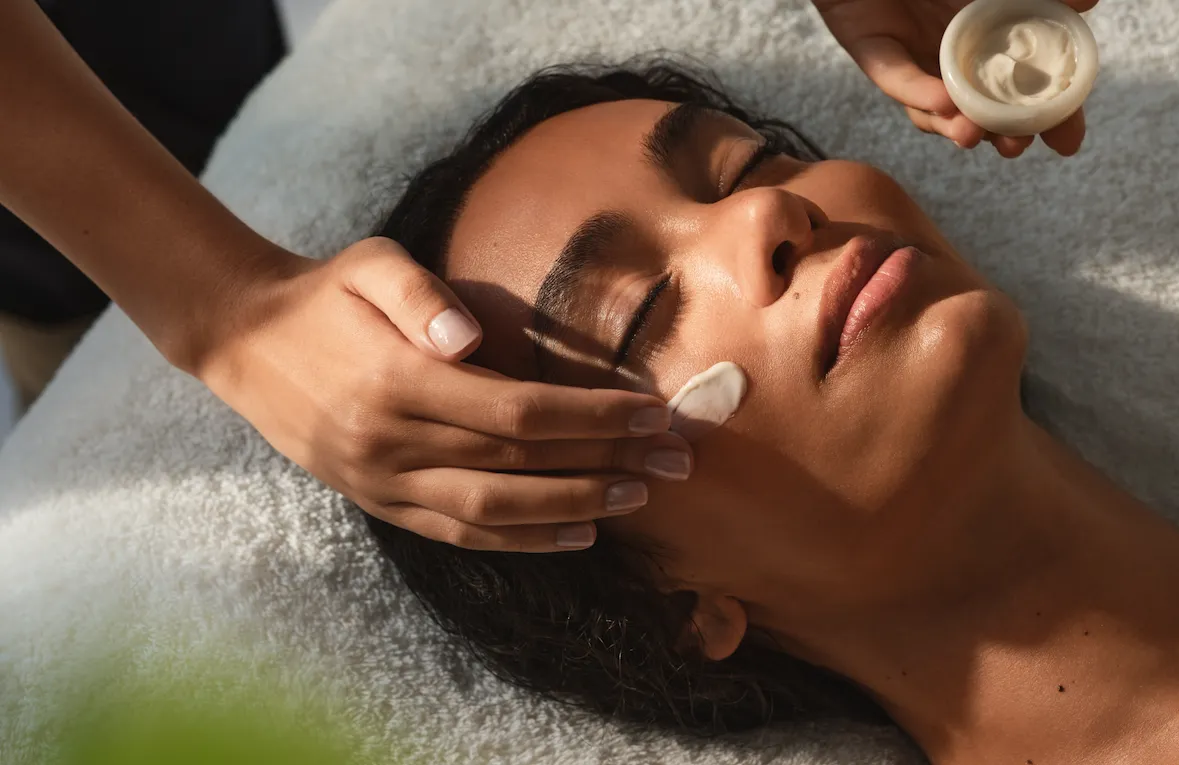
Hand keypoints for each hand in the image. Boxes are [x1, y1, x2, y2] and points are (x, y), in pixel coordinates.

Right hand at [195, 238, 690, 551]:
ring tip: (639, 495)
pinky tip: (577, 536)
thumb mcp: (368, 265)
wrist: (246, 342)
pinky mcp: (380, 503)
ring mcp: (384, 482)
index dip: (593, 416)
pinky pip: (459, 535)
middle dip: (607, 462)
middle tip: (676, 458)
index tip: (653, 410)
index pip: (519, 411)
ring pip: (495, 513)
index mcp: (399, 382)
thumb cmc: (326, 294)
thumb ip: (419, 295)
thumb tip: (467, 335)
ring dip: (575, 508)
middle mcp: (394, 442)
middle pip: (521, 466)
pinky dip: (522, 542)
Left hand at [814, 0, 1096, 156]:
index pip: (1020, 93)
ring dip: (954, 125)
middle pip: (978, 113)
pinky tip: (943, 102)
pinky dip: (918, 92)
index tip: (1067, 143)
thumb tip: (1091, 0)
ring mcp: (911, 58)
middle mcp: (949, 60)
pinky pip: (895, 78)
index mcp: (985, 42)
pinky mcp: (872, 48)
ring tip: (974, 135)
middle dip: (998, 135)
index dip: (1045, 119)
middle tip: (1016, 146)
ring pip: (932, 108)